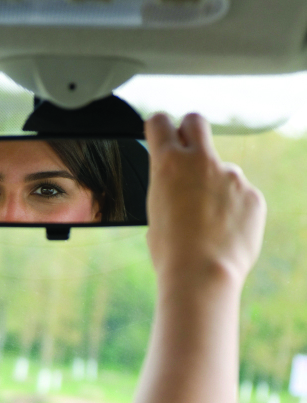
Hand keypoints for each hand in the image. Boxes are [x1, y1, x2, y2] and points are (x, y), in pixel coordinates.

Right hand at [144, 113, 265, 288]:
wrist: (201, 274)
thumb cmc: (170, 251)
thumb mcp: (155, 213)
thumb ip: (168, 188)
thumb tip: (178, 187)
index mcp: (168, 164)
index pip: (159, 122)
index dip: (158, 128)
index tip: (160, 137)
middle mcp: (201, 161)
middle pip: (196, 122)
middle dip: (189, 132)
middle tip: (187, 157)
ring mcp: (231, 176)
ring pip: (221, 169)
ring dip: (214, 186)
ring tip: (205, 223)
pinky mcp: (253, 196)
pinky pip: (240, 195)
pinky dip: (232, 209)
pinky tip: (223, 232)